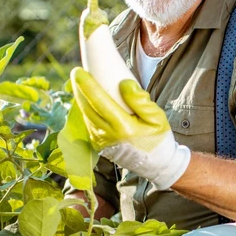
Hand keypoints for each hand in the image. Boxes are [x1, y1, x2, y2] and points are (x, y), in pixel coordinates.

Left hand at [70, 68, 190, 189]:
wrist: (155, 164)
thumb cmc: (158, 138)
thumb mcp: (157, 118)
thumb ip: (141, 101)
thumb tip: (124, 83)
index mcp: (123, 128)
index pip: (100, 102)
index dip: (87, 85)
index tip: (78, 72)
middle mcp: (108, 136)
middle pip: (87, 107)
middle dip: (79, 88)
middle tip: (77, 73)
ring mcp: (101, 142)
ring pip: (86, 115)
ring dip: (81, 98)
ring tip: (81, 83)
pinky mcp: (98, 145)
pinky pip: (89, 123)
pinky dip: (87, 109)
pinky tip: (87, 100)